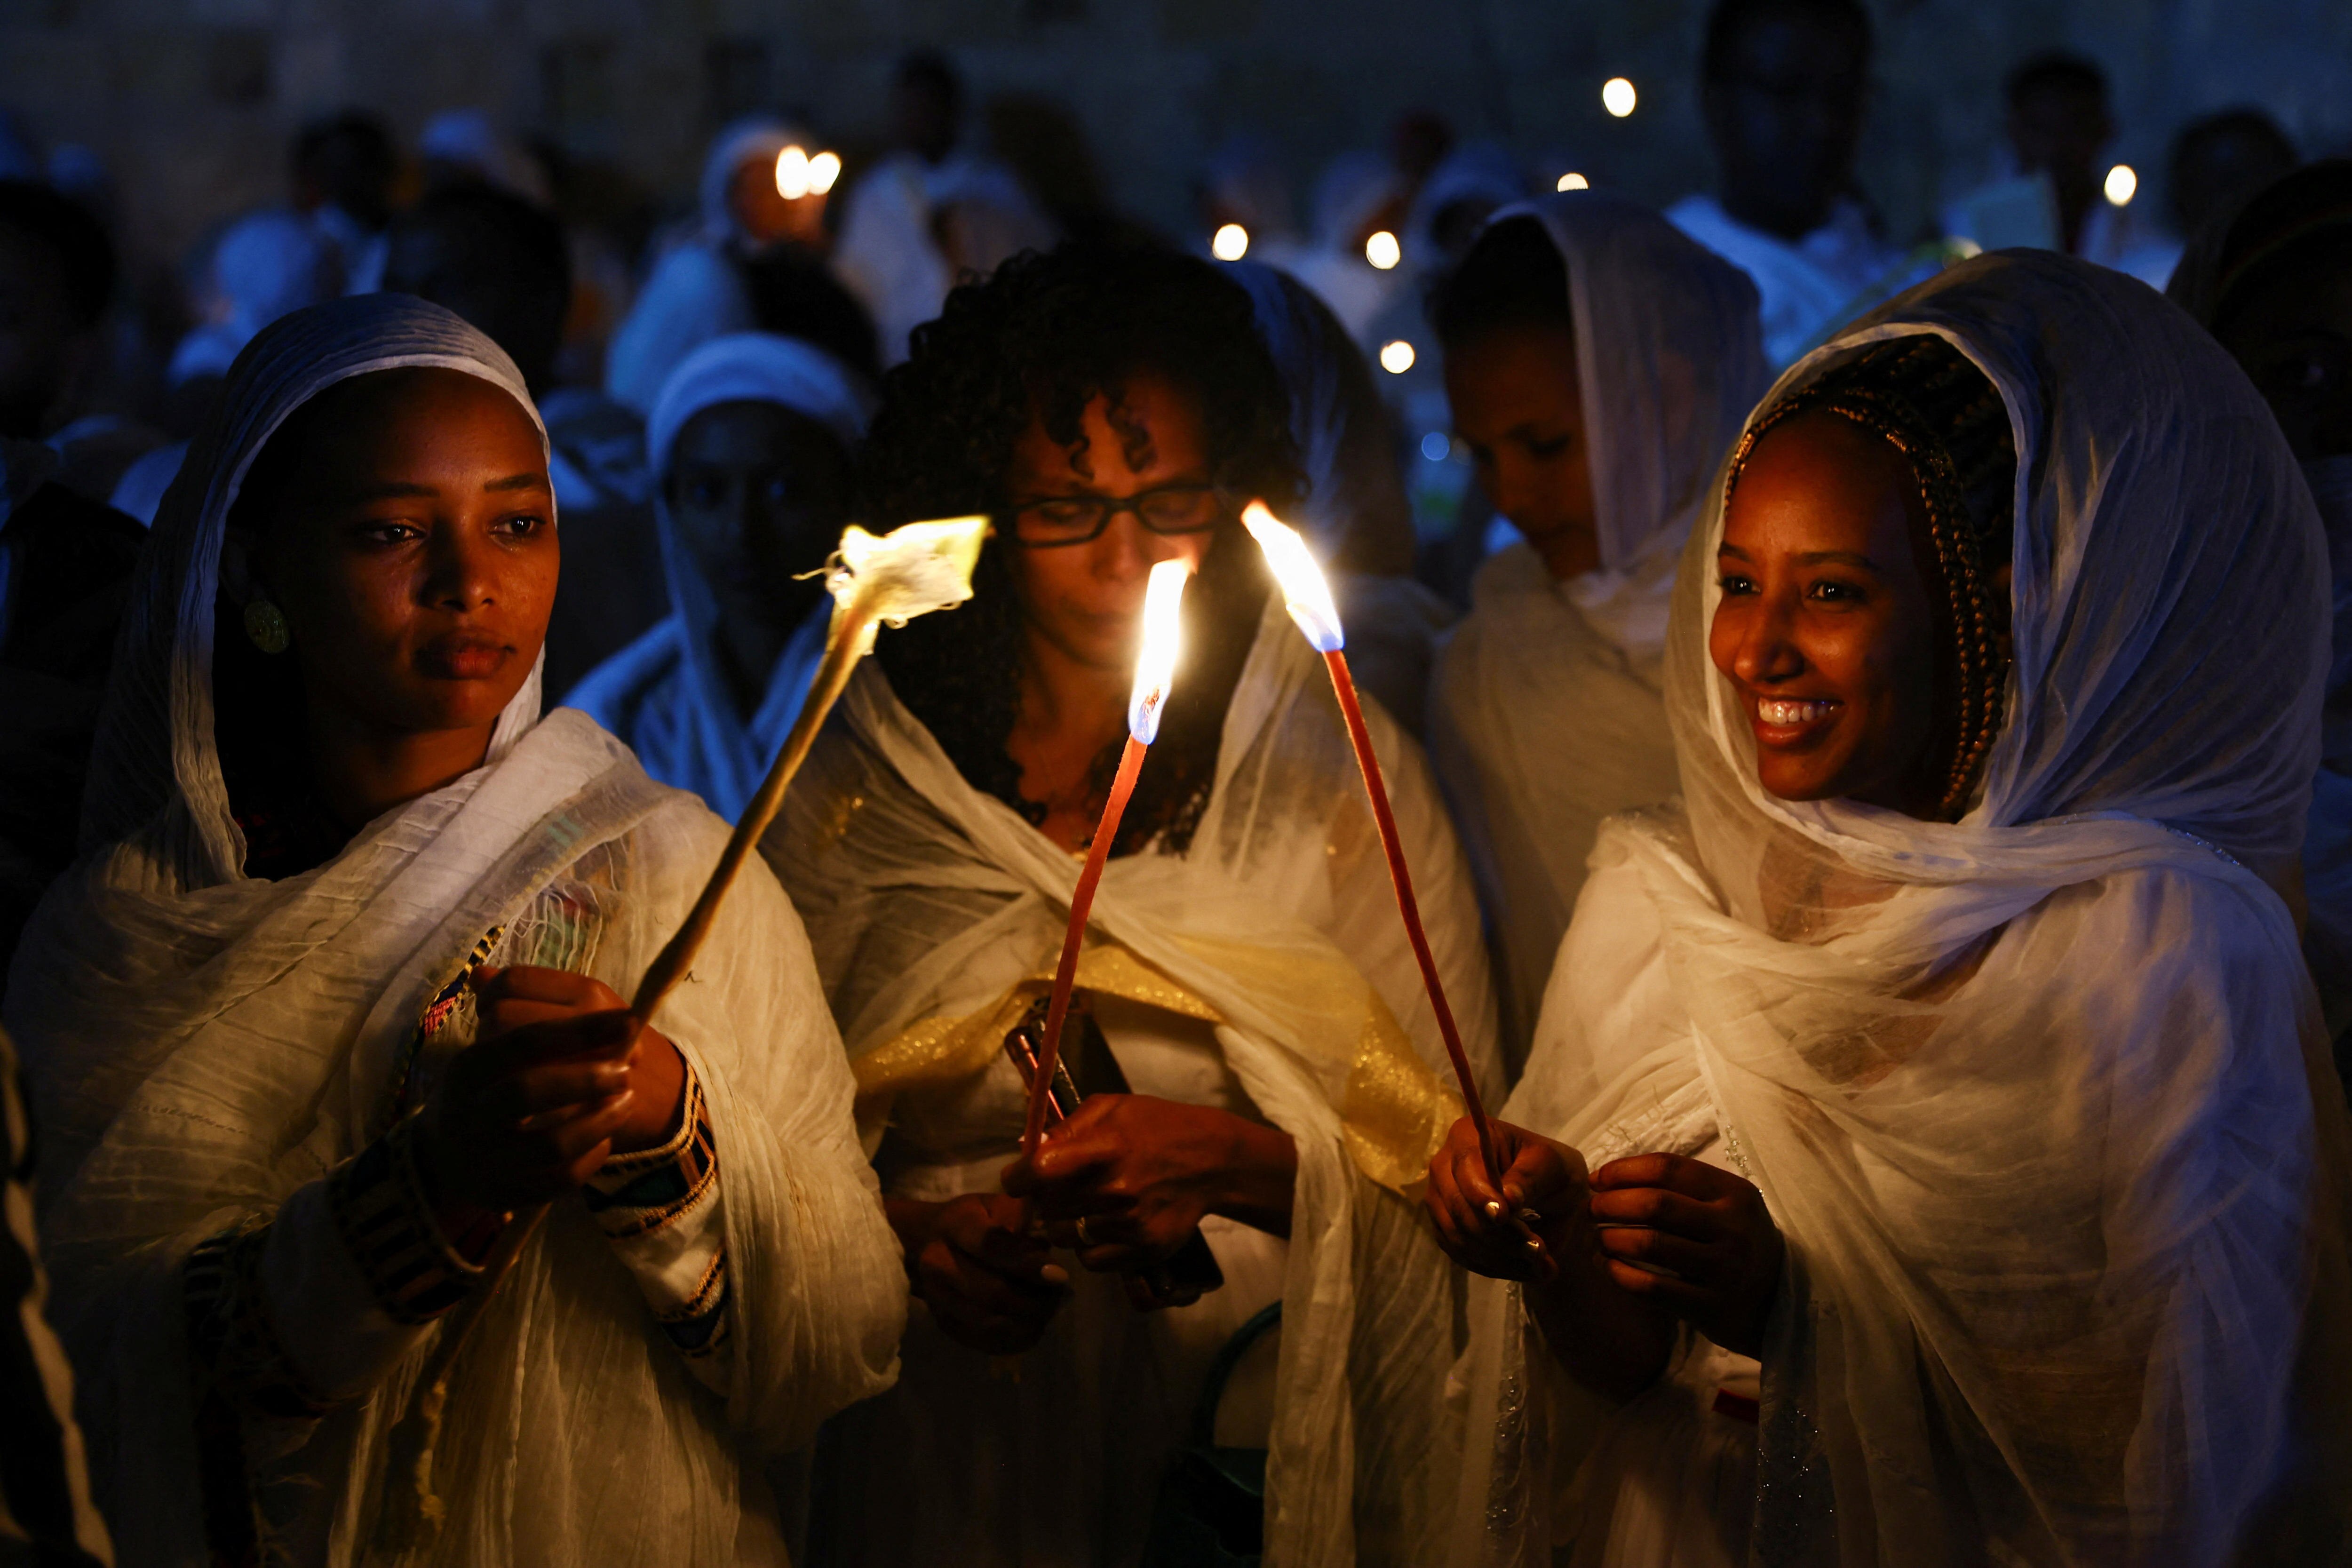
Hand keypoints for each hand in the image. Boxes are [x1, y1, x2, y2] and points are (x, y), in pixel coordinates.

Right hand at [419, 966, 685, 1217]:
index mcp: (469, 1067)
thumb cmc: (484, 1088)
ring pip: (549, 1145)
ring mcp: (486, 1159)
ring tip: (625, 1101)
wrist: (446, 1156)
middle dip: (585, 1079)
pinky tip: (605, 1140)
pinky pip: (556, 1183)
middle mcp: (470, 1113)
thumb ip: (512, 1015)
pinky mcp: (505, 1195)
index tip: (630, 1020)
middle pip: (527, 1091)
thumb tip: (488, 974)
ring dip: (597, 1122)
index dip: (578, 1029)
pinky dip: (588, 1160)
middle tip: (626, 1071)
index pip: (522, 1040)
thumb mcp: (490, 1050)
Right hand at [888, 1194, 1069, 1354]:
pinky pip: (983, 1342)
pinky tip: (1032, 1327)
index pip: (992, 1247)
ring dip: (1027, 1323)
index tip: (1060, 1275)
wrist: (932, 1239)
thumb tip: (1045, 1258)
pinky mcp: (943, 1323)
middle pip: (991, 1293)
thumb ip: (1023, 1224)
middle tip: (1058, 1297)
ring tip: (1047, 1311)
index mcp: (955, 1225)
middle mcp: (937, 1264)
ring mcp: (937, 1298)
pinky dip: (1014, 1340)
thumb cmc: (977, 1219)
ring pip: (988, 1323)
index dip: (1029, 1264)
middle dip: (1034, 1301)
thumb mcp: (1000, 1205)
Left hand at [999, 1094, 1297, 1274]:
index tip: (1016, 1181)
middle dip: (1044, 1200)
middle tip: (1057, 1190)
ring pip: (1064, 1237)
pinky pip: (1091, 1259)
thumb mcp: (1110, 1108)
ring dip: (1065, 1224)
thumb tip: (1026, 1154)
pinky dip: (1089, 1246)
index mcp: (1104, 1147)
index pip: (1039, 1172)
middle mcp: (1116, 1189)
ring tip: (1084, 1206)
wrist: (1212, 1161)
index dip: (1018, 1180)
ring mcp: (1130, 1224)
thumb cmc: (1155, 1127)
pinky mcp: (1142, 1250)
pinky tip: (1104, 1225)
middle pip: (1047, 1209)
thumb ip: (1066, 1129)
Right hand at [1421, 1115, 1587, 1281]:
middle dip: (1498, 1235)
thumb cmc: (1550, 1168)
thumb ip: (1529, 1178)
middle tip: (1538, 1249)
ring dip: (1500, 1256)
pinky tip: (1526, 1269)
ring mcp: (1440, 1200)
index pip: (1465, 1167)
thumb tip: (1507, 1200)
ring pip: (1458, 1237)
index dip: (1481, 1194)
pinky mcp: (1445, 1230)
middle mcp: (1443, 1166)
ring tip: (1540, 1263)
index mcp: (1466, 1136)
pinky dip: (1495, 1267)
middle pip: (1458, 1207)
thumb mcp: (1551, 1165)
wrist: (1550, 1190)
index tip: (1504, 1217)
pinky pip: (1462, 1256)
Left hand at [1590, 1153, 1783, 1357]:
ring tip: (1598, 1238)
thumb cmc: (1737, 1244)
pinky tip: (1608, 1267)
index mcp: (1734, 1193)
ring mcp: (1723, 1269)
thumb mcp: (1727, 1206)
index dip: (1623, 1170)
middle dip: (1611, 1204)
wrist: (1781, 1303)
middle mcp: (1732, 1228)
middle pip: (1654, 1204)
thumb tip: (1611, 1177)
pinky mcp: (1711, 1307)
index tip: (1597, 1180)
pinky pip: (1651, 1288)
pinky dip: (1620, 1275)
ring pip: (1649, 1244)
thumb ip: (1682, 1188)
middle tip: (1592, 1209)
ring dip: (1611, 1238)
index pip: (1667, 1168)